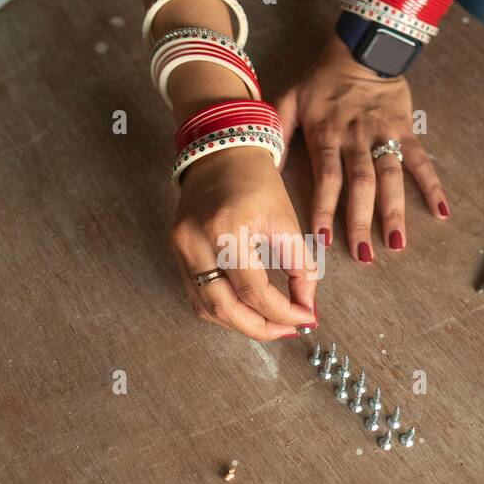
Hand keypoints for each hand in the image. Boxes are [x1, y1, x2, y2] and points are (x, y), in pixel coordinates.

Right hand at [171, 147, 317, 340]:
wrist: (221, 152)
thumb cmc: (257, 182)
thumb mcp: (287, 220)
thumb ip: (301, 267)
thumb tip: (307, 309)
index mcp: (227, 227)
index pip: (255, 290)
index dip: (284, 312)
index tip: (307, 318)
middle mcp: (197, 241)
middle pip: (223, 308)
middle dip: (259, 328)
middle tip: (288, 331)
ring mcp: (181, 248)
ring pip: (206, 308)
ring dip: (240, 324)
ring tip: (271, 324)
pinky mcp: (176, 252)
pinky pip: (197, 295)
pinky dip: (223, 310)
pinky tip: (247, 310)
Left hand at [276, 36, 449, 262]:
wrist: (362, 48)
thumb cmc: (321, 79)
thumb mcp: (289, 99)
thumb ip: (276, 134)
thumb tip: (264, 169)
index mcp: (326, 135)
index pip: (327, 178)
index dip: (325, 209)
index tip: (325, 240)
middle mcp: (356, 138)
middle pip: (360, 184)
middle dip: (361, 221)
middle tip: (364, 255)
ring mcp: (383, 135)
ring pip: (390, 177)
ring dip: (395, 211)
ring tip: (397, 243)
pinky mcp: (405, 130)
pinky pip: (420, 160)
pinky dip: (432, 185)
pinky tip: (441, 212)